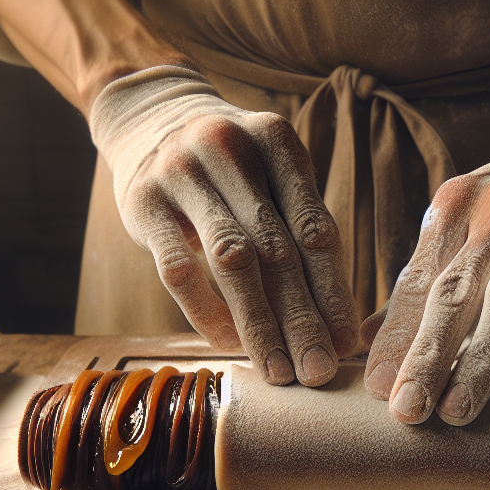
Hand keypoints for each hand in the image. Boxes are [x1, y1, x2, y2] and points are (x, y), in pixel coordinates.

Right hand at [91, 67, 358, 386]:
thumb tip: (337, 327)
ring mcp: (182, 171)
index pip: (315, 229)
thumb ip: (302, 232)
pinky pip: (178, 270)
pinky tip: (229, 343)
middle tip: (319, 372)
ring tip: (280, 370)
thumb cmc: (234, 167)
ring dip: (259, 324)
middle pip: (277, 250)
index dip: (333, 292)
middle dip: (302, 319)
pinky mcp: (142, 200)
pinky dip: (206, 312)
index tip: (346, 343)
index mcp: (278, 142)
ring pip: (231, 261)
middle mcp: (231, 149)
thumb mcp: (272, 175)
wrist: (151, 117)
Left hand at [362, 106, 489, 424]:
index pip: (416, 281)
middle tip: (406, 411)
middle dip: (426, 354)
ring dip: (480, 357)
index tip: (376, 389)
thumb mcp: (461, 225)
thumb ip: (420, 281)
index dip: (395, 336)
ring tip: (456, 410)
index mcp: (452, 207)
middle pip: (453, 291)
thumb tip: (368, 340)